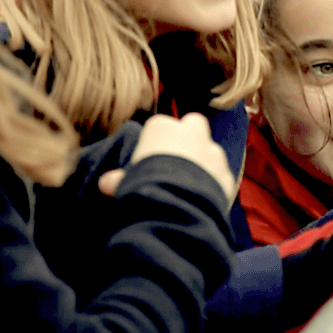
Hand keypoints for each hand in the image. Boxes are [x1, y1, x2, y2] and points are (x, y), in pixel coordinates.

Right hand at [98, 113, 236, 202]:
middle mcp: (191, 133)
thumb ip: (117, 180)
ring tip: (190, 187)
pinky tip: (203, 200)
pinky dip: (215, 184)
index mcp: (162, 127)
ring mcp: (213, 152)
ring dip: (204, 163)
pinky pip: (221, 175)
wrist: (177, 207)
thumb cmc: (144, 186)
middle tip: (176, 162)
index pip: (158, 127)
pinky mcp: (227, 174)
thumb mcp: (124, 183)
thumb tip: (105, 183)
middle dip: (188, 138)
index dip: (154, 144)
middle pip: (193, 125)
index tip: (149, 161)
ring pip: (211, 150)